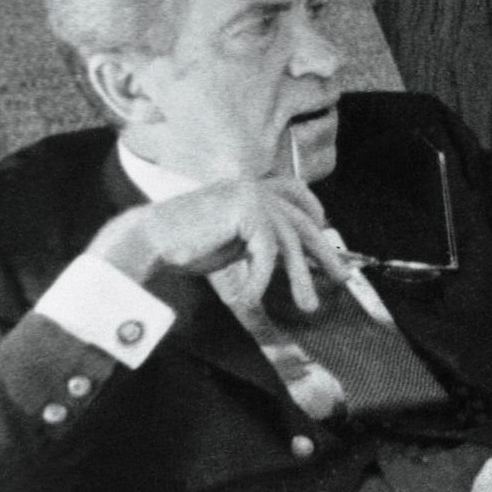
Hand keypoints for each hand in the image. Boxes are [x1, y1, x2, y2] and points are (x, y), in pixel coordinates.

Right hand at [85, 177, 349, 312]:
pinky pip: (267, 251)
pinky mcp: (244, 209)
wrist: (149, 239)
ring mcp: (250, 194)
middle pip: (302, 221)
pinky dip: (261, 278)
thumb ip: (262, 241)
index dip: (314, 210)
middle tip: (343, 279)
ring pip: (290, 240)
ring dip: (299, 277)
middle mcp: (254, 186)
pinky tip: (252, 300)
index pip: (294, 192)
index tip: (327, 231)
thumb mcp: (235, 241)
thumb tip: (295, 256)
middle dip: (324, 253)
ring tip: (308, 305)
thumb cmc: (185, 245)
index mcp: (251, 188)